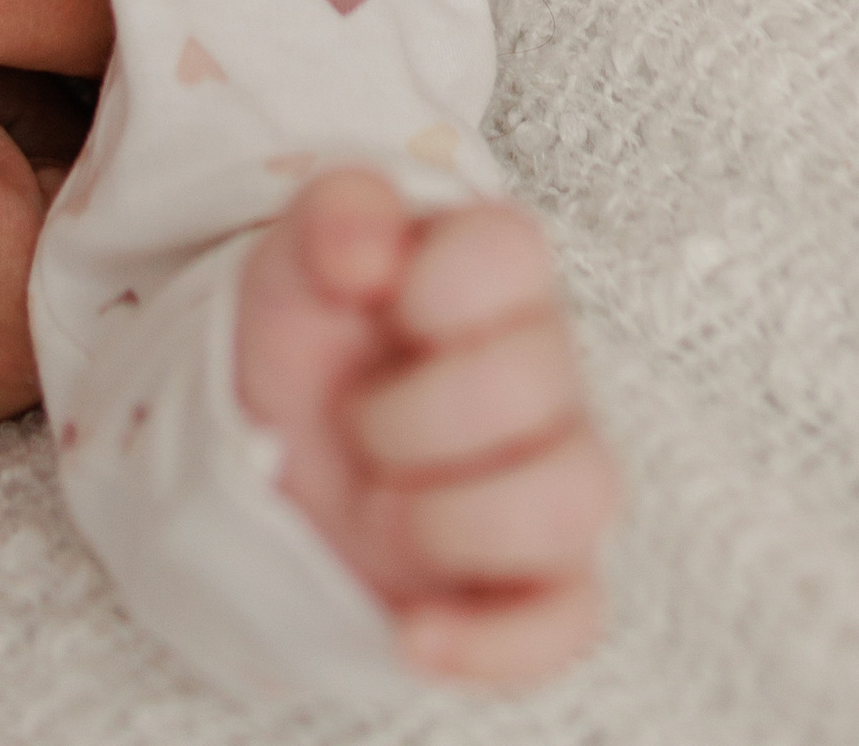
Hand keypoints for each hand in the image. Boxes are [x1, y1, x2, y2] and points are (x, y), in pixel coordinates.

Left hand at [234, 170, 616, 687]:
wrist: (279, 457)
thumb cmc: (313, 346)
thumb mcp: (295, 264)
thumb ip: (336, 218)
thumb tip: (368, 245)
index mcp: (493, 276)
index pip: (515, 250)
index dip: (438, 286)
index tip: (387, 309)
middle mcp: (543, 374)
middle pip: (542, 380)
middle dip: (418, 413)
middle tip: (358, 423)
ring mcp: (549, 481)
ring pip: (580, 498)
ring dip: (458, 517)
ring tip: (379, 510)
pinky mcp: (536, 584)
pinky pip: (567, 622)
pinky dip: (490, 639)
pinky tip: (415, 630)